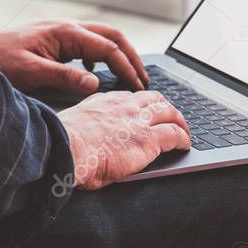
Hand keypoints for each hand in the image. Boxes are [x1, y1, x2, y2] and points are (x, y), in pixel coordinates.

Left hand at [0, 19, 148, 93]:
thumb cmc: (0, 59)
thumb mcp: (31, 72)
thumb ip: (64, 77)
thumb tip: (95, 83)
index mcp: (67, 33)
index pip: (109, 49)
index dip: (126, 68)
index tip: (137, 86)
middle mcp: (69, 27)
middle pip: (113, 36)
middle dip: (131, 57)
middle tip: (143, 78)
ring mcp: (64, 31)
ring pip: (103, 38)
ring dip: (119, 55)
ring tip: (129, 75)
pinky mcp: (58, 38)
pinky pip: (89, 43)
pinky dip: (101, 56)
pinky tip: (95, 72)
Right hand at [57, 90, 190, 188]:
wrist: (65, 149)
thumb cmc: (63, 145)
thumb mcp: (76, 126)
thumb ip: (88, 126)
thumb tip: (88, 138)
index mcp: (105, 102)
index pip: (131, 98)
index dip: (142, 104)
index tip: (144, 110)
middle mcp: (125, 107)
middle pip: (154, 100)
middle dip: (166, 108)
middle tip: (172, 117)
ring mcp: (139, 121)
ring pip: (169, 113)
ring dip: (179, 122)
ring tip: (184, 131)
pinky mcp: (149, 139)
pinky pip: (175, 134)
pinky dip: (183, 138)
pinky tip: (185, 144)